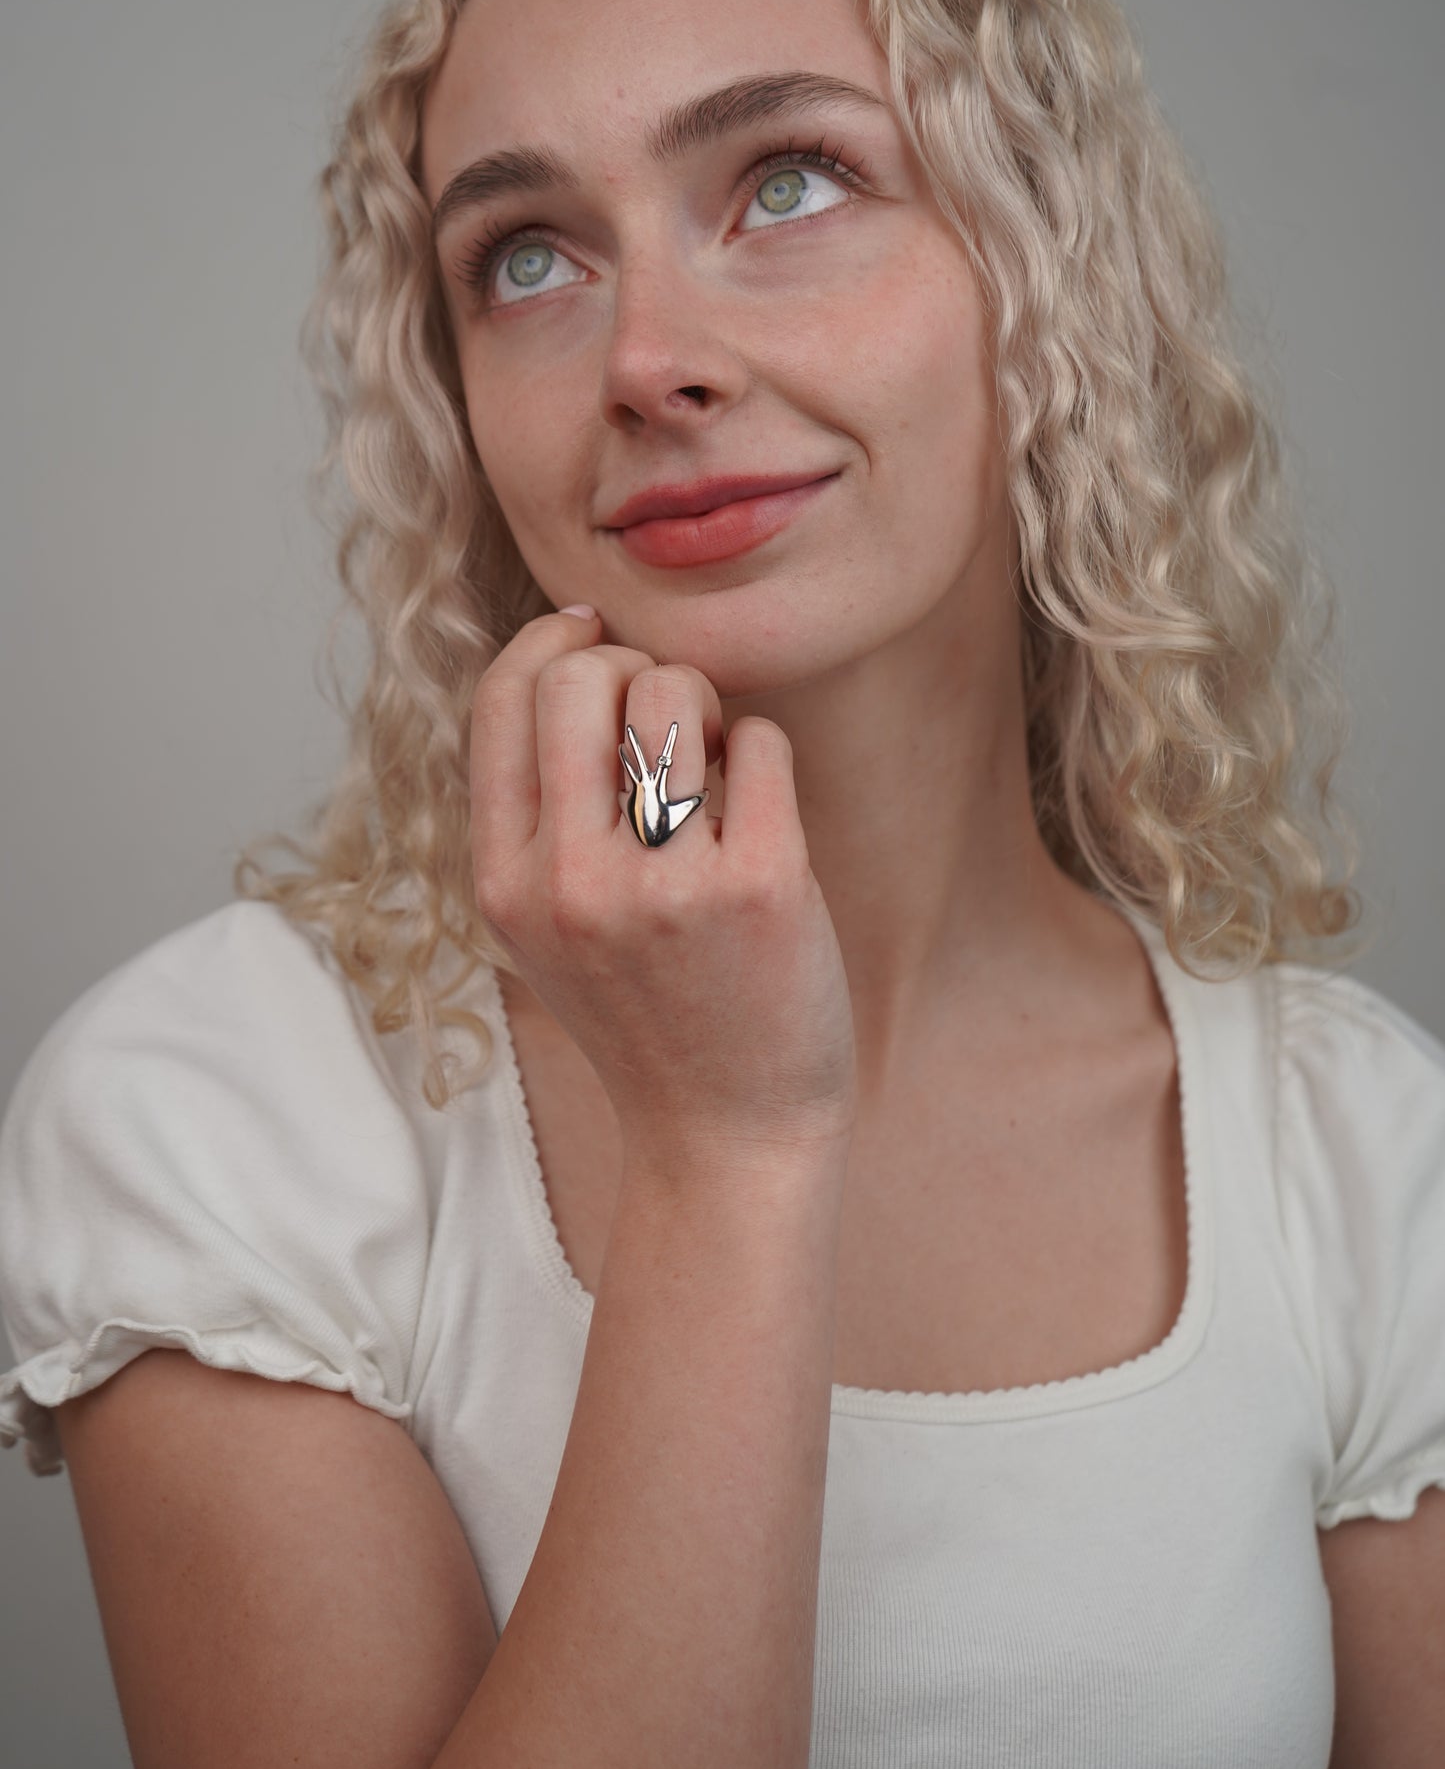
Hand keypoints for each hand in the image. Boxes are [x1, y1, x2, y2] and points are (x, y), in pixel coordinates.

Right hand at [469, 608, 857, 1186]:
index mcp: (505, 882)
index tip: (592, 634)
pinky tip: (758, 815)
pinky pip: (761, 742)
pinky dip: (764, 757)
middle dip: (633, 672)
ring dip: (703, 707)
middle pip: (582, 677)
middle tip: (666, 727)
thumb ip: (535, 810)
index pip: (503, 699)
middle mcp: (570, 884)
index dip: (552, 641)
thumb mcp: (545, 922)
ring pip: (673, 693)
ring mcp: (665, 888)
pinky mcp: (760, 888)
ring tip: (713, 769)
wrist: (725, 1133)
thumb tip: (570, 649)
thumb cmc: (646, 1010)